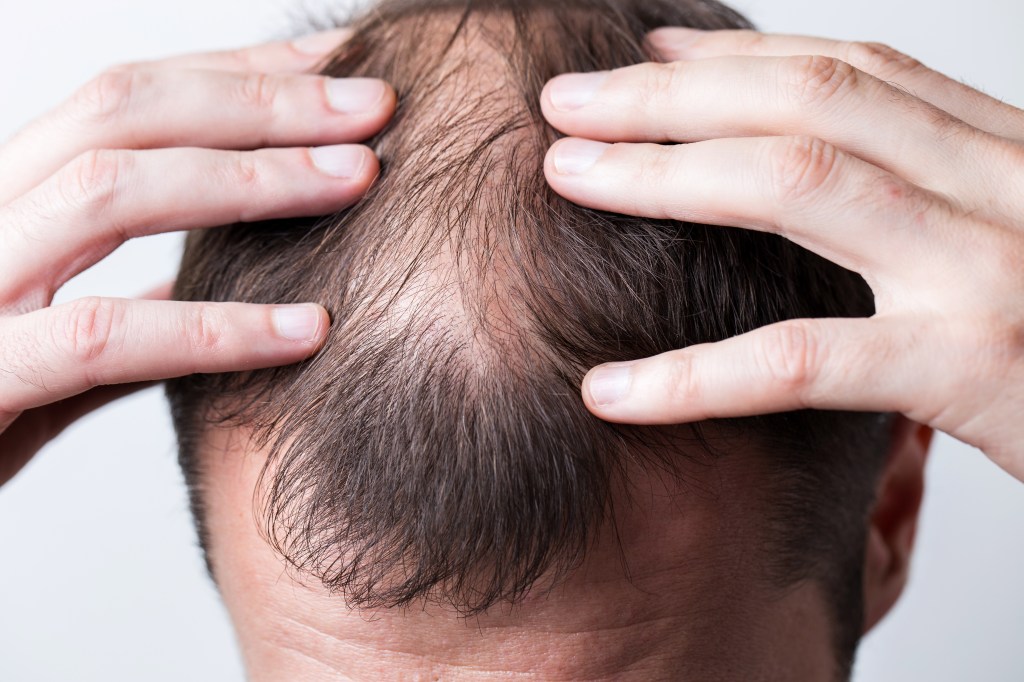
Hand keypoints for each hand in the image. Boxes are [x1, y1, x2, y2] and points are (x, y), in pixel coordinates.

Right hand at [0, 29, 395, 484]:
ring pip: (110, 190)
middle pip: (124, 111)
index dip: (241, 74)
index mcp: (12, 200)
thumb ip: (129, 306)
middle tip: (376, 105)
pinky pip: (101, 337)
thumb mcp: (59, 342)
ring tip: (359, 179)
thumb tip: (215, 281)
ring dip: (252, 180)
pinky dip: (215, 329)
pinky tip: (309, 329)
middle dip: (261, 102)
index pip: (130, 100)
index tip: (341, 69)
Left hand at [541, 29, 1023, 479]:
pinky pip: (804, 360)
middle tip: (568, 102)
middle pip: (811, 101)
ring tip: (566, 177)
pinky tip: (610, 392)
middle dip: (674, 95)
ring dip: (664, 176)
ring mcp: (989, 268)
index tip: (648, 56)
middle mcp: (1002, 183)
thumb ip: (934, 201)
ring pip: (798, 184)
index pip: (857, 73)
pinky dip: (694, 375)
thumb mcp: (1019, 236)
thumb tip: (822, 181)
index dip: (739, 58)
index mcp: (1006, 152)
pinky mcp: (979, 365)